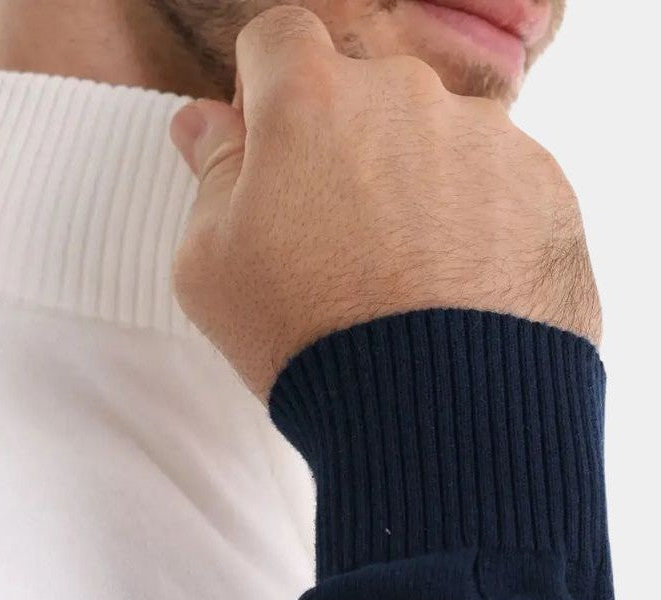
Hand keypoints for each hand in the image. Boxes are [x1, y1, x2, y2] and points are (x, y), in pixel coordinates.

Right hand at [169, 5, 601, 401]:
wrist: (434, 411)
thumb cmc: (308, 336)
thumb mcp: (211, 266)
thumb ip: (209, 176)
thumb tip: (203, 124)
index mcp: (311, 100)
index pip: (277, 41)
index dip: (265, 92)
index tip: (268, 146)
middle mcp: (405, 95)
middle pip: (363, 92)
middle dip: (343, 144)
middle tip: (332, 236)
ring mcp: (485, 138)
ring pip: (435, 139)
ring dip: (414, 185)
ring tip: (403, 279)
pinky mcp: (543, 187)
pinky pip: (496, 185)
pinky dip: (475, 221)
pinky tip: (454, 290)